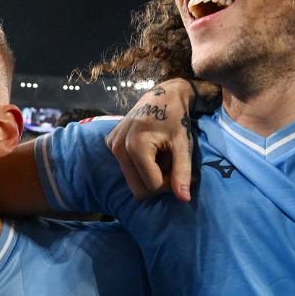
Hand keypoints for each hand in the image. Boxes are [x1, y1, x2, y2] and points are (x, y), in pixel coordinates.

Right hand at [105, 80, 200, 201]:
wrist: (164, 95)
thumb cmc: (177, 118)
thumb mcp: (183, 145)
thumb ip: (182, 172)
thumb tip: (184, 200)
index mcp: (135, 147)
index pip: (151, 186)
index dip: (170, 185)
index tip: (182, 172)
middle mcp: (118, 147)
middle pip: (138, 189)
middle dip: (158, 183)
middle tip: (172, 168)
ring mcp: (112, 144)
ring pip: (132, 180)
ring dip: (149, 175)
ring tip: (162, 158)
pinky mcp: (110, 142)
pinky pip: (126, 168)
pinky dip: (141, 166)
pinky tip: (151, 151)